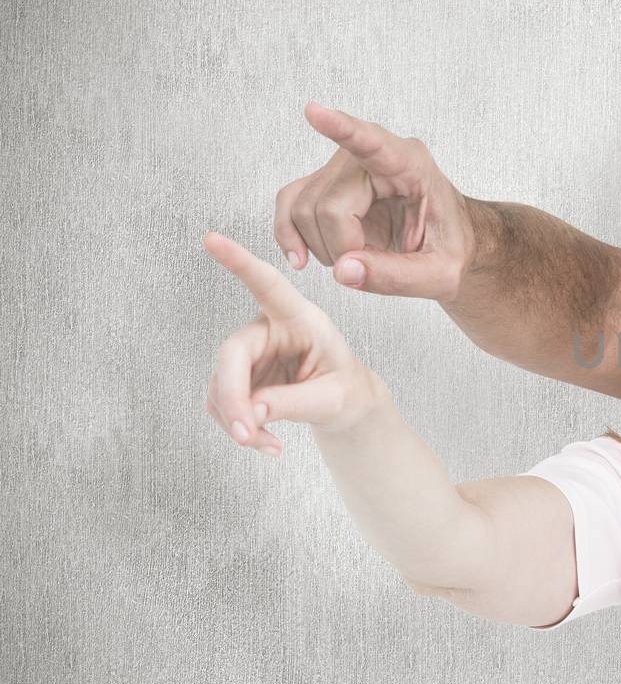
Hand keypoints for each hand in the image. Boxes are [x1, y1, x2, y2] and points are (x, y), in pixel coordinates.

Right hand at [201, 231, 384, 453]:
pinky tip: (265, 442)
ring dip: (237, 421)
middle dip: (233, 398)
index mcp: (300, 318)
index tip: (212, 238)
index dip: (239, 261)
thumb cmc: (345, 389)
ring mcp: (249, 353)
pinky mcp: (237, 377)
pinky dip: (237, 427)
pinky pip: (221, 404)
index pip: (268, 284)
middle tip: (247, 434)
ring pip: (220, 385)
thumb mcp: (333, 398)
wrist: (342, 404)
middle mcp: (268, 328)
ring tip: (266, 445)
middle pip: (232, 354)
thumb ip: (296, 402)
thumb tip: (254, 412)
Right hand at [274, 102, 477, 299]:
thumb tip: (344, 270)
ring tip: (359, 258)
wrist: (445, 242)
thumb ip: (398, 276)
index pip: (373, 143)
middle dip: (342, 248)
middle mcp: (370, 158)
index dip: (341, 129)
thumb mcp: (441, 273)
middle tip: (373, 263)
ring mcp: (342, 167)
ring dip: (323, 247)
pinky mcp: (324, 183)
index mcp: (411, 165)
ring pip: (303, 208)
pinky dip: (289, 234)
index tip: (314, 112)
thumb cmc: (449, 246)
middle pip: (329, 205)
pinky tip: (301, 257)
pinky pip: (290, 204)